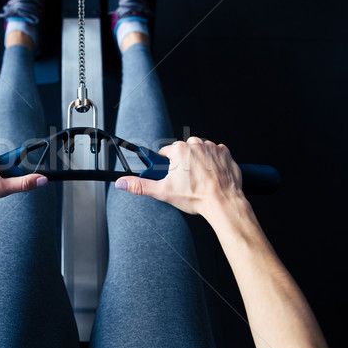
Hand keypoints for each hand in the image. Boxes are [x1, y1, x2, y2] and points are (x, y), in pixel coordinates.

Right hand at [115, 136, 244, 216]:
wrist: (222, 202)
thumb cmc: (196, 197)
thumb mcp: (163, 192)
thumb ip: (140, 185)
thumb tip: (122, 183)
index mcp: (179, 150)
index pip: (166, 153)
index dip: (167, 165)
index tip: (171, 174)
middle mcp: (195, 144)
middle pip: (183, 150)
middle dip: (183, 162)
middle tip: (186, 180)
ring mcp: (211, 147)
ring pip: (199, 150)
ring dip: (198, 160)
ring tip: (199, 178)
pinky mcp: (224, 152)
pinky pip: (215, 153)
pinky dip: (213, 162)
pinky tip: (211, 175)